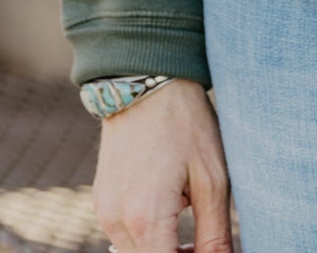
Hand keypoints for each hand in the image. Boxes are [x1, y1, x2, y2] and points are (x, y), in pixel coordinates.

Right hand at [92, 78, 231, 252]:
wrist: (147, 80)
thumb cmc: (186, 124)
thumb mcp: (213, 178)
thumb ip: (216, 234)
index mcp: (147, 219)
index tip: (209, 249)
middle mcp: (117, 222)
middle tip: (204, 242)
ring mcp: (104, 211)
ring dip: (161, 249)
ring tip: (189, 221)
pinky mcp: (101, 201)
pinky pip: (123, 234)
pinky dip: (146, 234)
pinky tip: (169, 207)